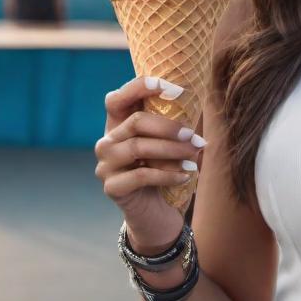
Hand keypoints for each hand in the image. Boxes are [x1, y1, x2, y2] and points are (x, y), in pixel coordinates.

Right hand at [95, 76, 207, 250]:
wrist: (156, 213)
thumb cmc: (165, 169)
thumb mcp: (167, 142)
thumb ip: (171, 123)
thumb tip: (195, 99)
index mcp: (118, 124)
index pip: (118, 98)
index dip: (141, 87)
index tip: (176, 88)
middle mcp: (107, 141)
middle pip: (136, 121)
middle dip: (170, 127)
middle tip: (194, 136)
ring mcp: (105, 165)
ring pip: (139, 147)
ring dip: (173, 150)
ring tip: (195, 154)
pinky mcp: (111, 187)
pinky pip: (142, 175)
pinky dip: (168, 173)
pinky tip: (187, 175)